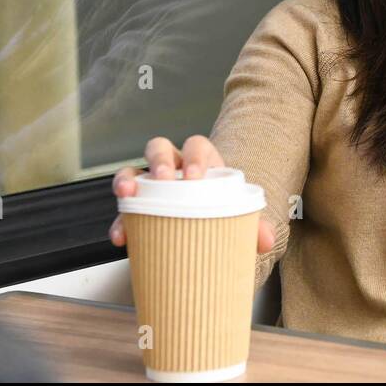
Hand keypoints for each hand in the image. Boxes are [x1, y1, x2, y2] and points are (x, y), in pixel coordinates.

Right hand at [108, 135, 275, 253]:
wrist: (205, 227)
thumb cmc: (220, 210)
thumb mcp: (238, 214)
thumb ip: (254, 225)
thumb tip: (266, 240)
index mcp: (201, 163)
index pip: (196, 146)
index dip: (195, 157)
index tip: (196, 176)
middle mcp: (173, 167)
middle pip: (159, 148)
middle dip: (159, 161)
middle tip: (163, 179)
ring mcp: (152, 185)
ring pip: (134, 170)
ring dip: (128, 179)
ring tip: (127, 194)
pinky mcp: (138, 207)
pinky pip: (124, 209)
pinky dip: (120, 221)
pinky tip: (122, 235)